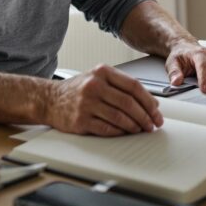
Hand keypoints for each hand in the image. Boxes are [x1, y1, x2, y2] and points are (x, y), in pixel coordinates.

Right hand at [43, 64, 163, 135]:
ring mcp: (86, 103)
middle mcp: (94, 85)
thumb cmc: (77, 90)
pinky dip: (121, 132)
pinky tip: (126, 133)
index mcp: (102, 72)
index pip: (134, 86)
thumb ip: (121, 86)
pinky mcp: (81, 120)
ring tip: (141, 129)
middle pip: (129, 103)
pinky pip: (107, 129)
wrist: (49, 99)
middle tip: (153, 124)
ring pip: (120, 117)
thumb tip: (149, 102)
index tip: (156, 112)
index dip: (149, 101)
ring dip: (135, 126)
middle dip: (145, 116)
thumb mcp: (97, 78)